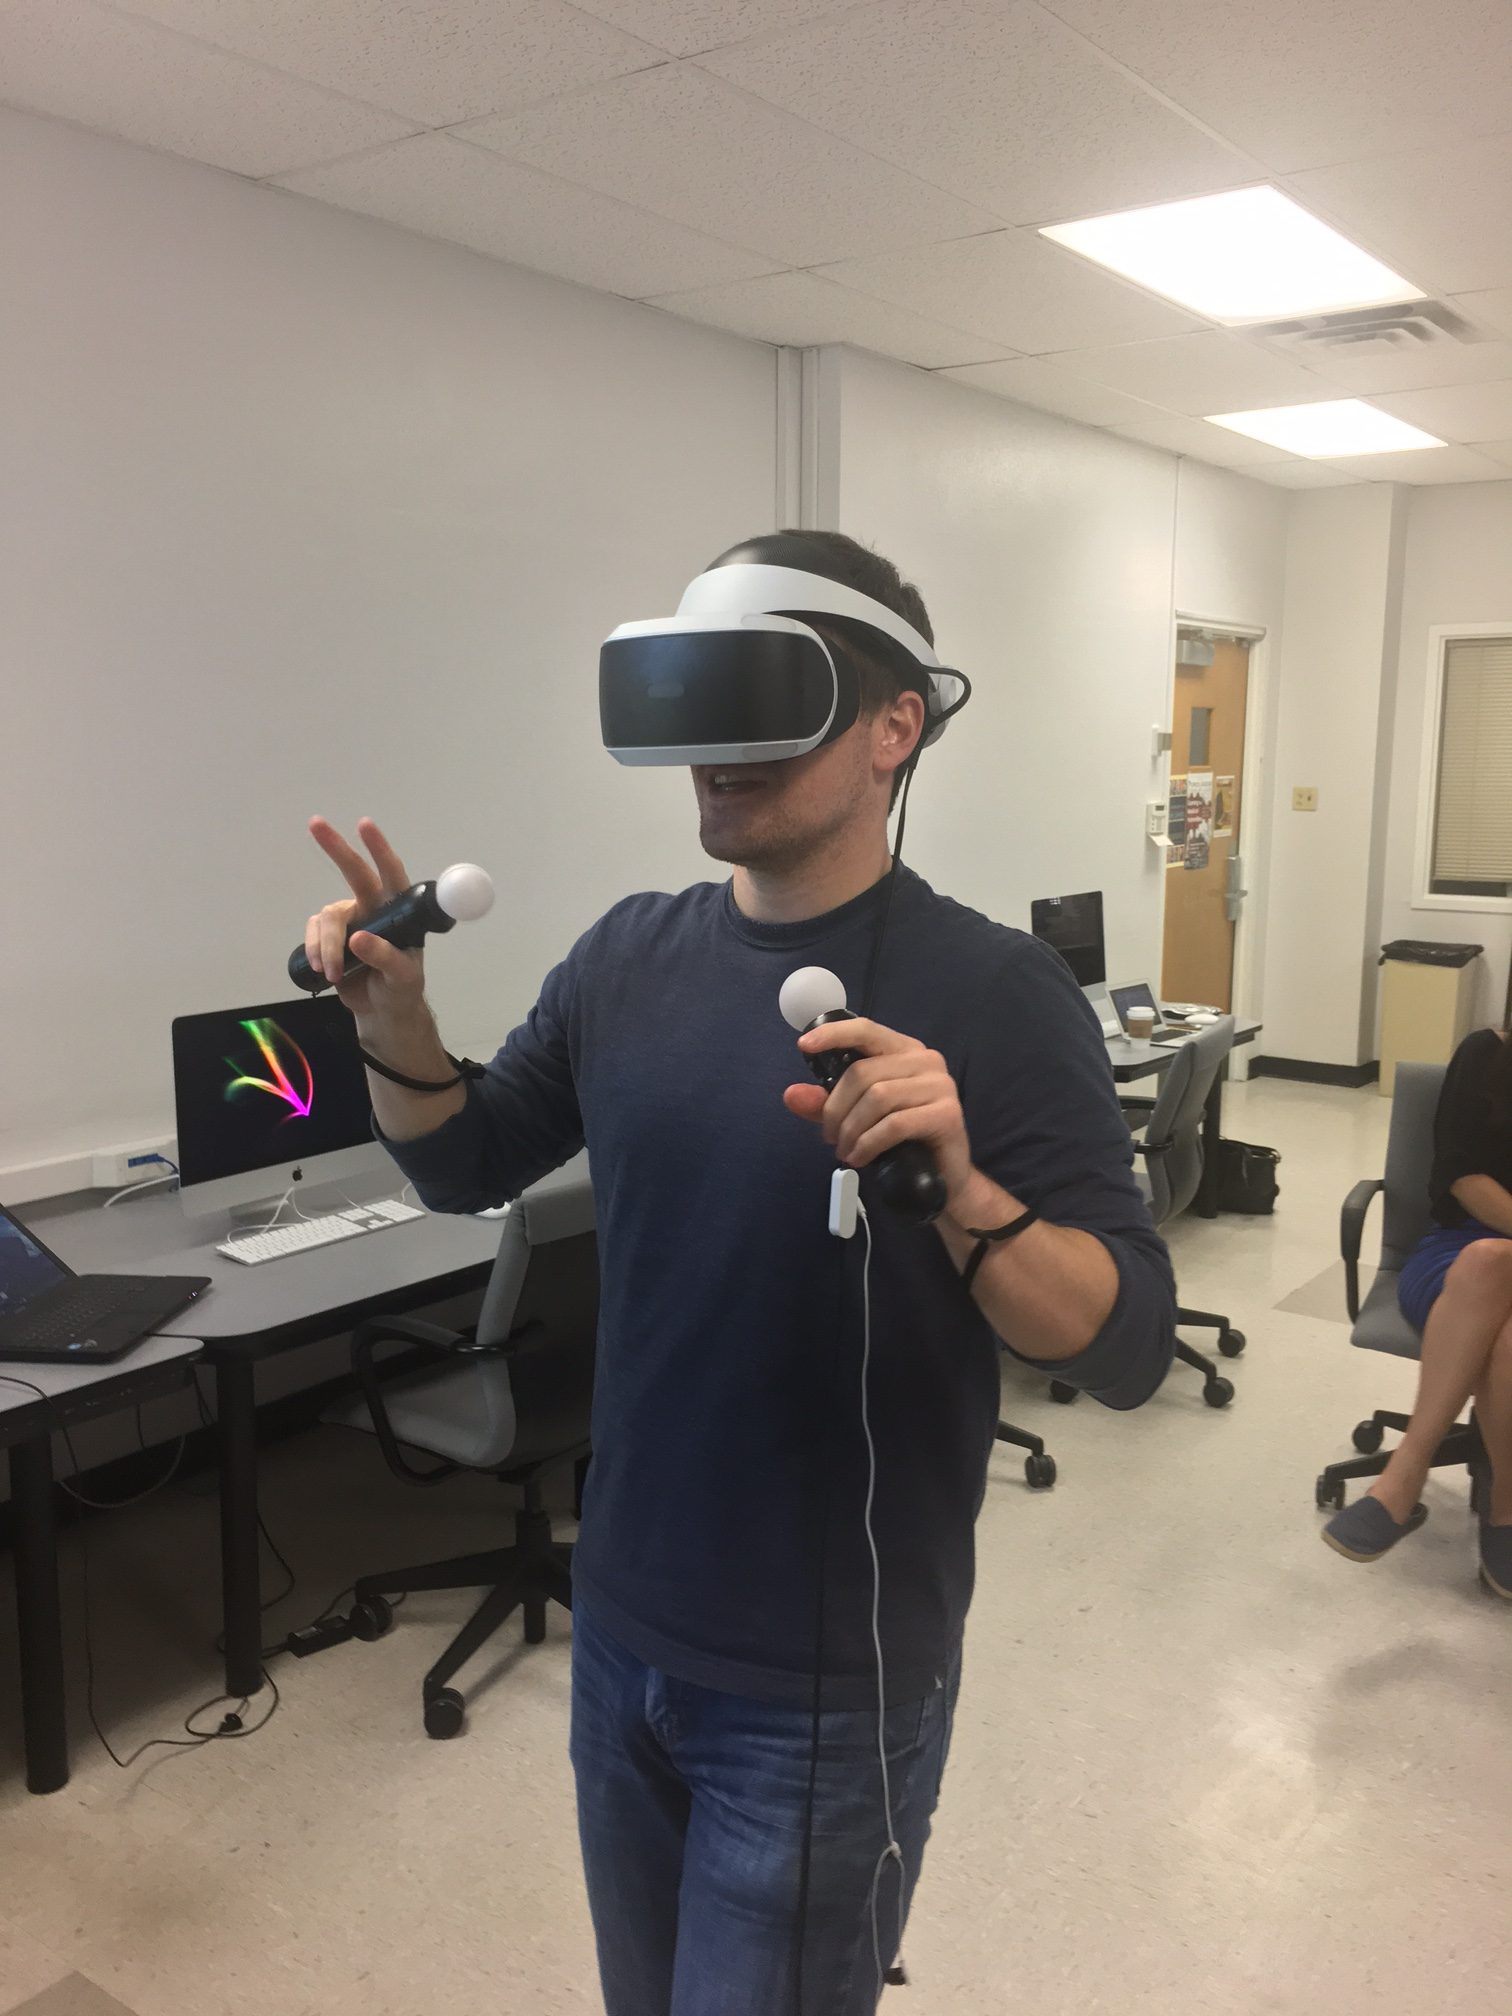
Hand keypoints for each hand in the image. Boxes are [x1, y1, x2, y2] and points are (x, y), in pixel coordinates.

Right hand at [303, 816, 425, 1026]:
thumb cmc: (401, 988)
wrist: (381, 1009)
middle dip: (335, 847)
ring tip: (333, 973)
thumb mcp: (402, 977)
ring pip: (328, 918)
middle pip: (353, 872)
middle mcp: (372, 907)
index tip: (365, 825)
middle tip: (315, 823)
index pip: (391, 873)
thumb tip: (358, 938)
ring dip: (327, 946)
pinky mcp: (329, 936)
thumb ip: (386, 957)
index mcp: (398, 910)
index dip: (379, 849)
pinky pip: (314, 933)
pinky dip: (315, 950)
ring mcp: (349, 919)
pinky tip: (322, 969)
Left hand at [782, 1017, 975, 1203]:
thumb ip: (826, 1104)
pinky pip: (895, 1124)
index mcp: (904, 1051)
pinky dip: (869, 1143)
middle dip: (836, 1109)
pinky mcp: (947, 1114)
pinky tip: (860, 1158)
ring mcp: (941, 1086)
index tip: (804, 1045)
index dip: (834, 1034)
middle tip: (830, 1138)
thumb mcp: (856, 1118)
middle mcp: (927, 1061)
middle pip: (864, 1073)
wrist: (943, 1177)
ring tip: (845, 1151)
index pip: (867, 1030)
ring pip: (877, 1097)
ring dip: (851, 1130)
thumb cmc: (902, 1140)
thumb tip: (792, 1095)